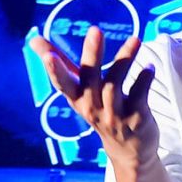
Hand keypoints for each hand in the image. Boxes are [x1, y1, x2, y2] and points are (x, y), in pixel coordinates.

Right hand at [31, 24, 158, 168]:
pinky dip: (144, 79)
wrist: (129, 151)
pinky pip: (139, 95)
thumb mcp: (79, 91)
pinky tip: (149, 66)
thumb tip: (33, 39)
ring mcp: (114, 115)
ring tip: (135, 39)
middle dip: (92, 54)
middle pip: (90, 79)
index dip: (54, 71)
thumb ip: (61, 64)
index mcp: (77, 98)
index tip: (48, 56)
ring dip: (125, 59)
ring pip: (115, 84)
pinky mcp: (136, 119)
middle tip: (95, 30)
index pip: (62, 84)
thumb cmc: (100, 112)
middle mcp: (93, 108)